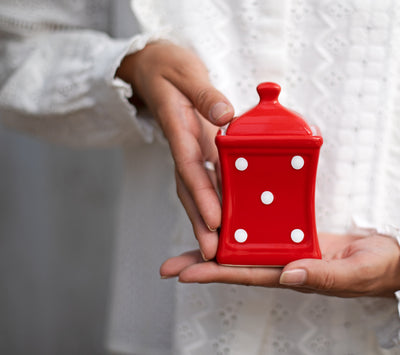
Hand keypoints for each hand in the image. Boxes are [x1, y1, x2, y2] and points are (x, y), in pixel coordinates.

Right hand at [116, 41, 233, 259]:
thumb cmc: (170, 69)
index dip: (203, 195)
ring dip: (203, 221)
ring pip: (194, 192)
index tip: (215, 219)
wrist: (151, 70)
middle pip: (189, 190)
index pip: (191, 167)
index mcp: (179, 129)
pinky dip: (210, 204)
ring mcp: (187, 153)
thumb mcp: (186, 72)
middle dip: (200, 222)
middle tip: (213, 253)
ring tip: (216, 252)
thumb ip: (205, 94)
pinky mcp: (195, 154)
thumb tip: (225, 115)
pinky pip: (202, 182)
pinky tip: (223, 224)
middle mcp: (182, 148)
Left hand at [160, 232, 399, 297]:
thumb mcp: (355, 272)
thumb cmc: (380, 269)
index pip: (247, 275)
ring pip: (249, 243)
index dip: (214, 274)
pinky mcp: (300, 232)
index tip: (184, 272)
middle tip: (169, 263)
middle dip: (203, 262)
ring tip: (191, 233)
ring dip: (220, 238)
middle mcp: (286, 263)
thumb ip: (323, 276)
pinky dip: (248, 220)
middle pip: (237, 263)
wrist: (394, 257)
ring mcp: (292, 247)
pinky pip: (269, 226)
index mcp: (295, 275)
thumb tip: (288, 276)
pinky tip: (233, 211)